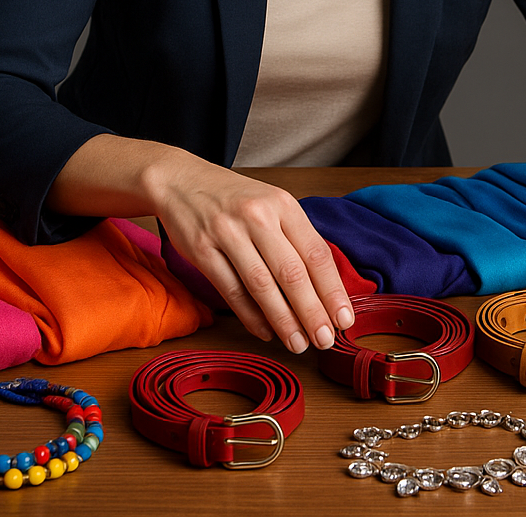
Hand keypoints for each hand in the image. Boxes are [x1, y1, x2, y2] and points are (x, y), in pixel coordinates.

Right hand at [48, 134, 353, 352]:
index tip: (345, 319)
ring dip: (283, 320)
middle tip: (325, 340)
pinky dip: (251, 316)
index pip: (317, 253)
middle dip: (312, 312)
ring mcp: (228, 232)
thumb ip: (295, 239)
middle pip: (292, 272)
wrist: (181, 180)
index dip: (333, 290)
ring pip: (262, 285)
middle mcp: (258, 216)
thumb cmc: (234, 199)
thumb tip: (324, 289)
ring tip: (298, 344)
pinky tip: (266, 332)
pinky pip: (232, 290)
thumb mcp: (271, 205)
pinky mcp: (202, 249)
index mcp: (283, 205)